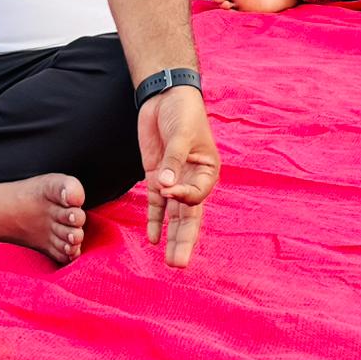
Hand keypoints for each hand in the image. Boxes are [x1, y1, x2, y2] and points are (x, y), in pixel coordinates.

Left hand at [138, 85, 219, 267]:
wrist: (165, 94)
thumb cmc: (183, 111)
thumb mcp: (182, 133)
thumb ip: (173, 160)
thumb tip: (164, 187)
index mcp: (207, 170)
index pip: (197, 194)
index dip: (183, 196)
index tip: (168, 188)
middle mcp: (192, 180)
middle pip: (189, 215)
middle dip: (184, 240)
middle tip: (179, 265)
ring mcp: (173, 180)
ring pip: (174, 215)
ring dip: (172, 237)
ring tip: (171, 263)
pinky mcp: (156, 175)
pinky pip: (156, 204)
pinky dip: (155, 220)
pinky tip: (153, 239)